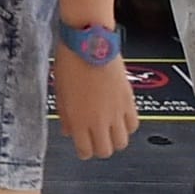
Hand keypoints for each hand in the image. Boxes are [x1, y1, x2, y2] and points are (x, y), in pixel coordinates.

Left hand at [55, 35, 136, 159]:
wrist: (90, 41)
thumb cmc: (71, 61)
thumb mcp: (60, 91)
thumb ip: (65, 115)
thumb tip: (69, 131)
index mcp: (78, 120)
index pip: (85, 151)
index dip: (84, 150)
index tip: (83, 145)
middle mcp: (99, 120)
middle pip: (105, 151)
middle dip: (100, 147)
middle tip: (96, 137)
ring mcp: (116, 112)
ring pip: (122, 142)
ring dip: (115, 139)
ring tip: (109, 129)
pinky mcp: (129, 101)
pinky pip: (134, 124)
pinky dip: (128, 125)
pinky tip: (121, 117)